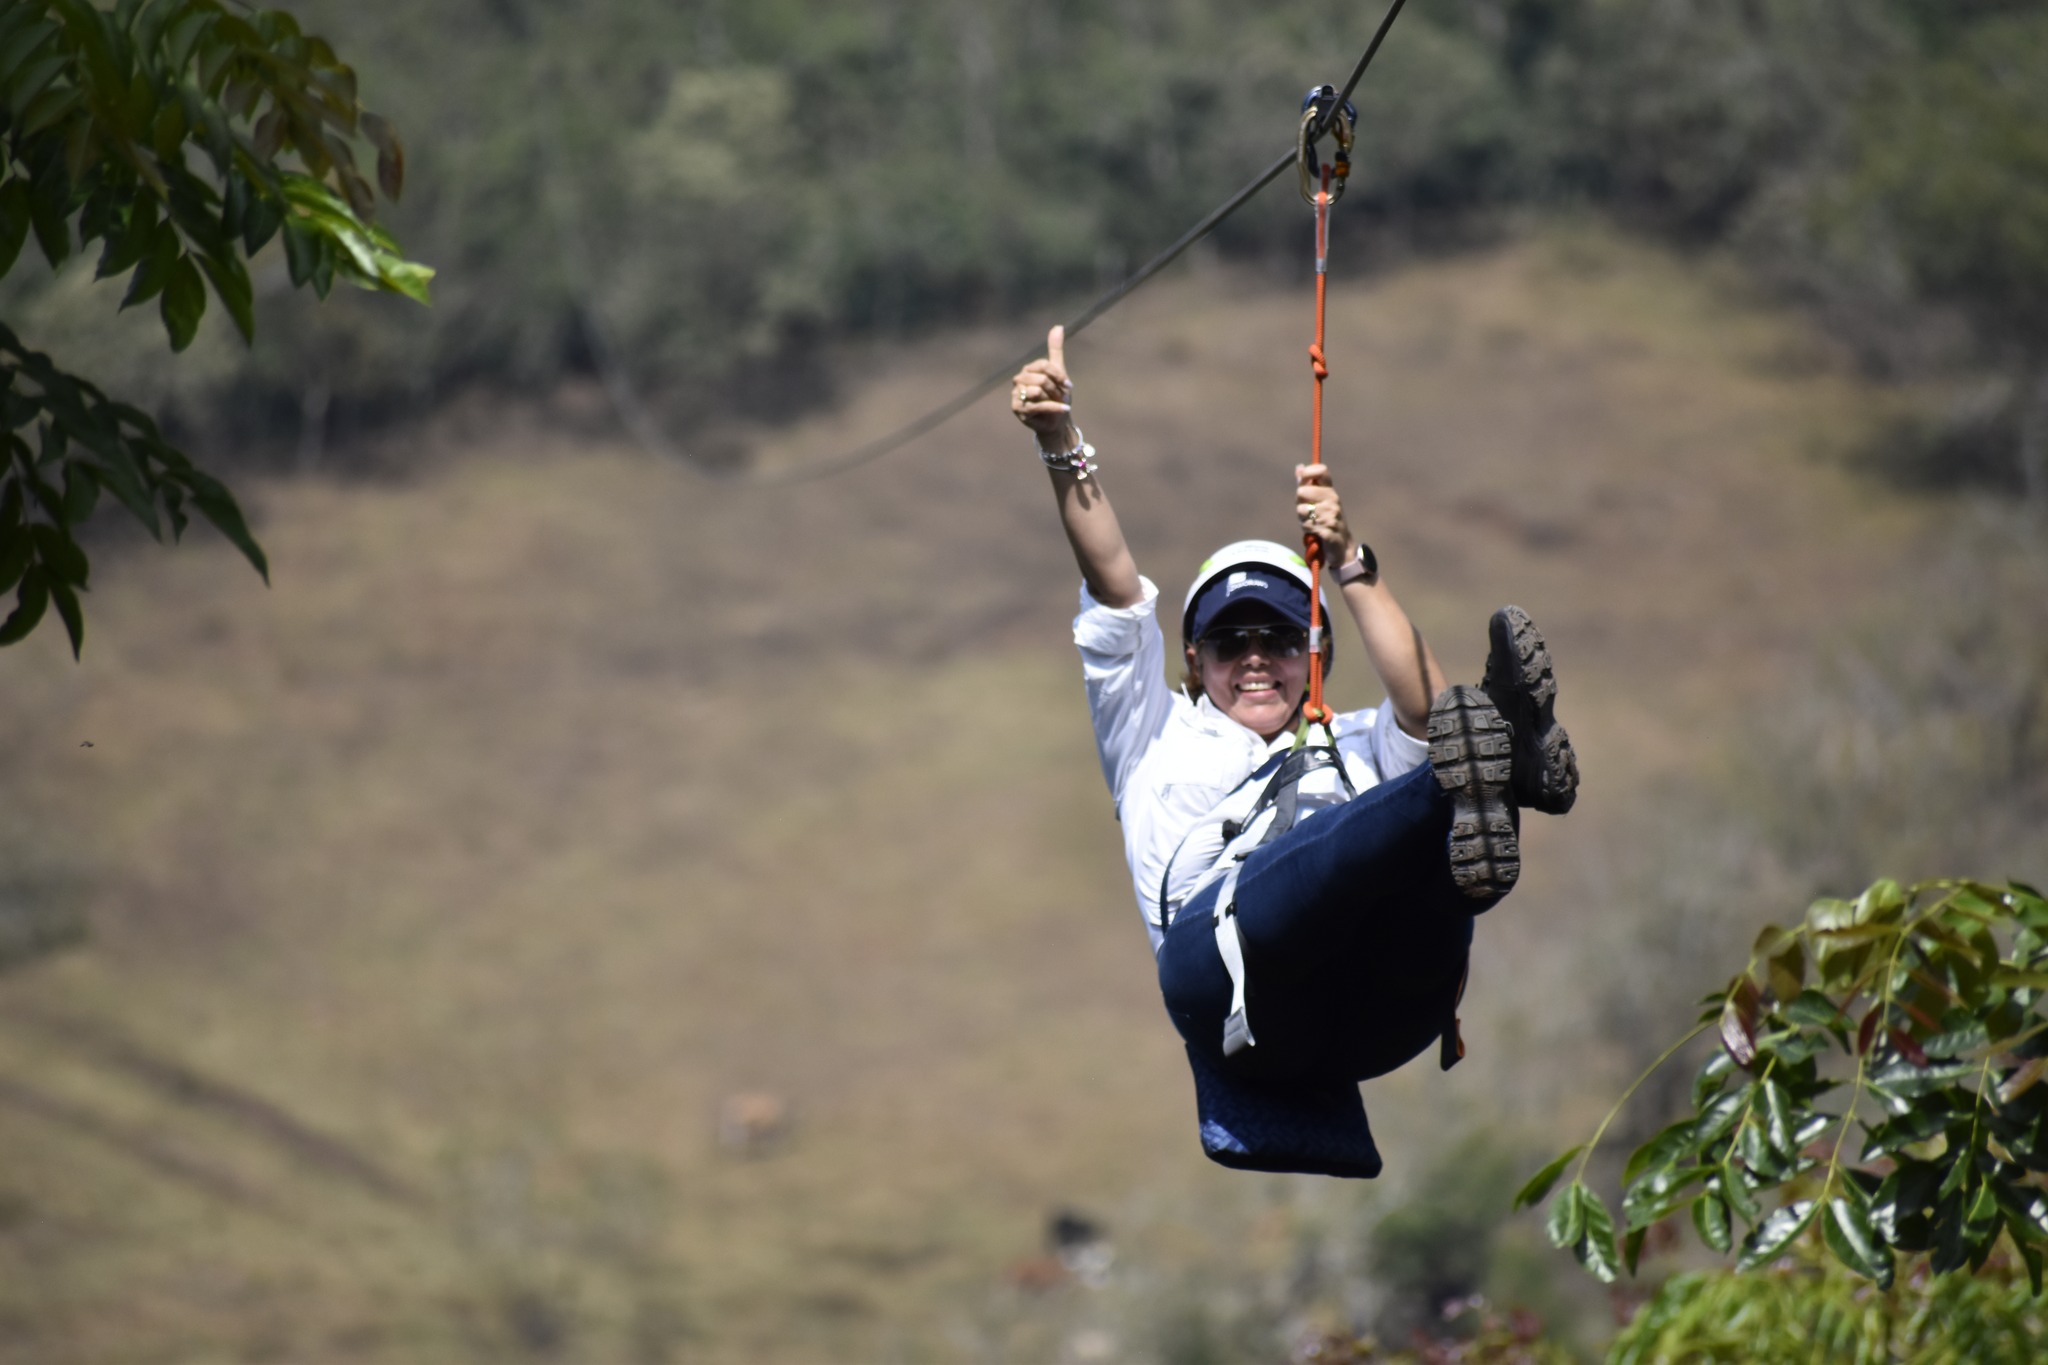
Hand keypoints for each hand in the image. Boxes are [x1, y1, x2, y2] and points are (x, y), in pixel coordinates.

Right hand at [1010, 325, 1075, 448]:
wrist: (1057, 421)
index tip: (1068, 385)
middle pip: (1041, 378)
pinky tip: (1064, 409)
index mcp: (1028, 370)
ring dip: (1053, 399)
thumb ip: (1055, 350)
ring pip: (1037, 390)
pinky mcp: (1018, 410)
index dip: (1058, 375)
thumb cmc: (1056, 397)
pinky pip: (1037, 404)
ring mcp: (1016, 395)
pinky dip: (1054, 408)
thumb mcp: (1059, 373)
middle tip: (1060, 397)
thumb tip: (1058, 326)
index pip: (1044, 365)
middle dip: (1055, 389)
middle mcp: (1018, 380)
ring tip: (1057, 404)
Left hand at [1295, 463, 1355, 566]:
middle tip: (1308, 512)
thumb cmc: (1326, 522)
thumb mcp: (1319, 503)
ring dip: (1302, 519)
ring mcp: (1332, 514)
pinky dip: (1307, 529)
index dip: (1308, 473)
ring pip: (1301, 509)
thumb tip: (1299, 467)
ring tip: (1312, 523)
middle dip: (1299, 502)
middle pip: (1302, 491)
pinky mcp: (1328, 529)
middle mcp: (1333, 500)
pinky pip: (1306, 524)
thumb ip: (1308, 486)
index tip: (1302, 480)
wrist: (1341, 547)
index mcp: (1330, 491)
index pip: (1321, 470)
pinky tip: (1314, 532)